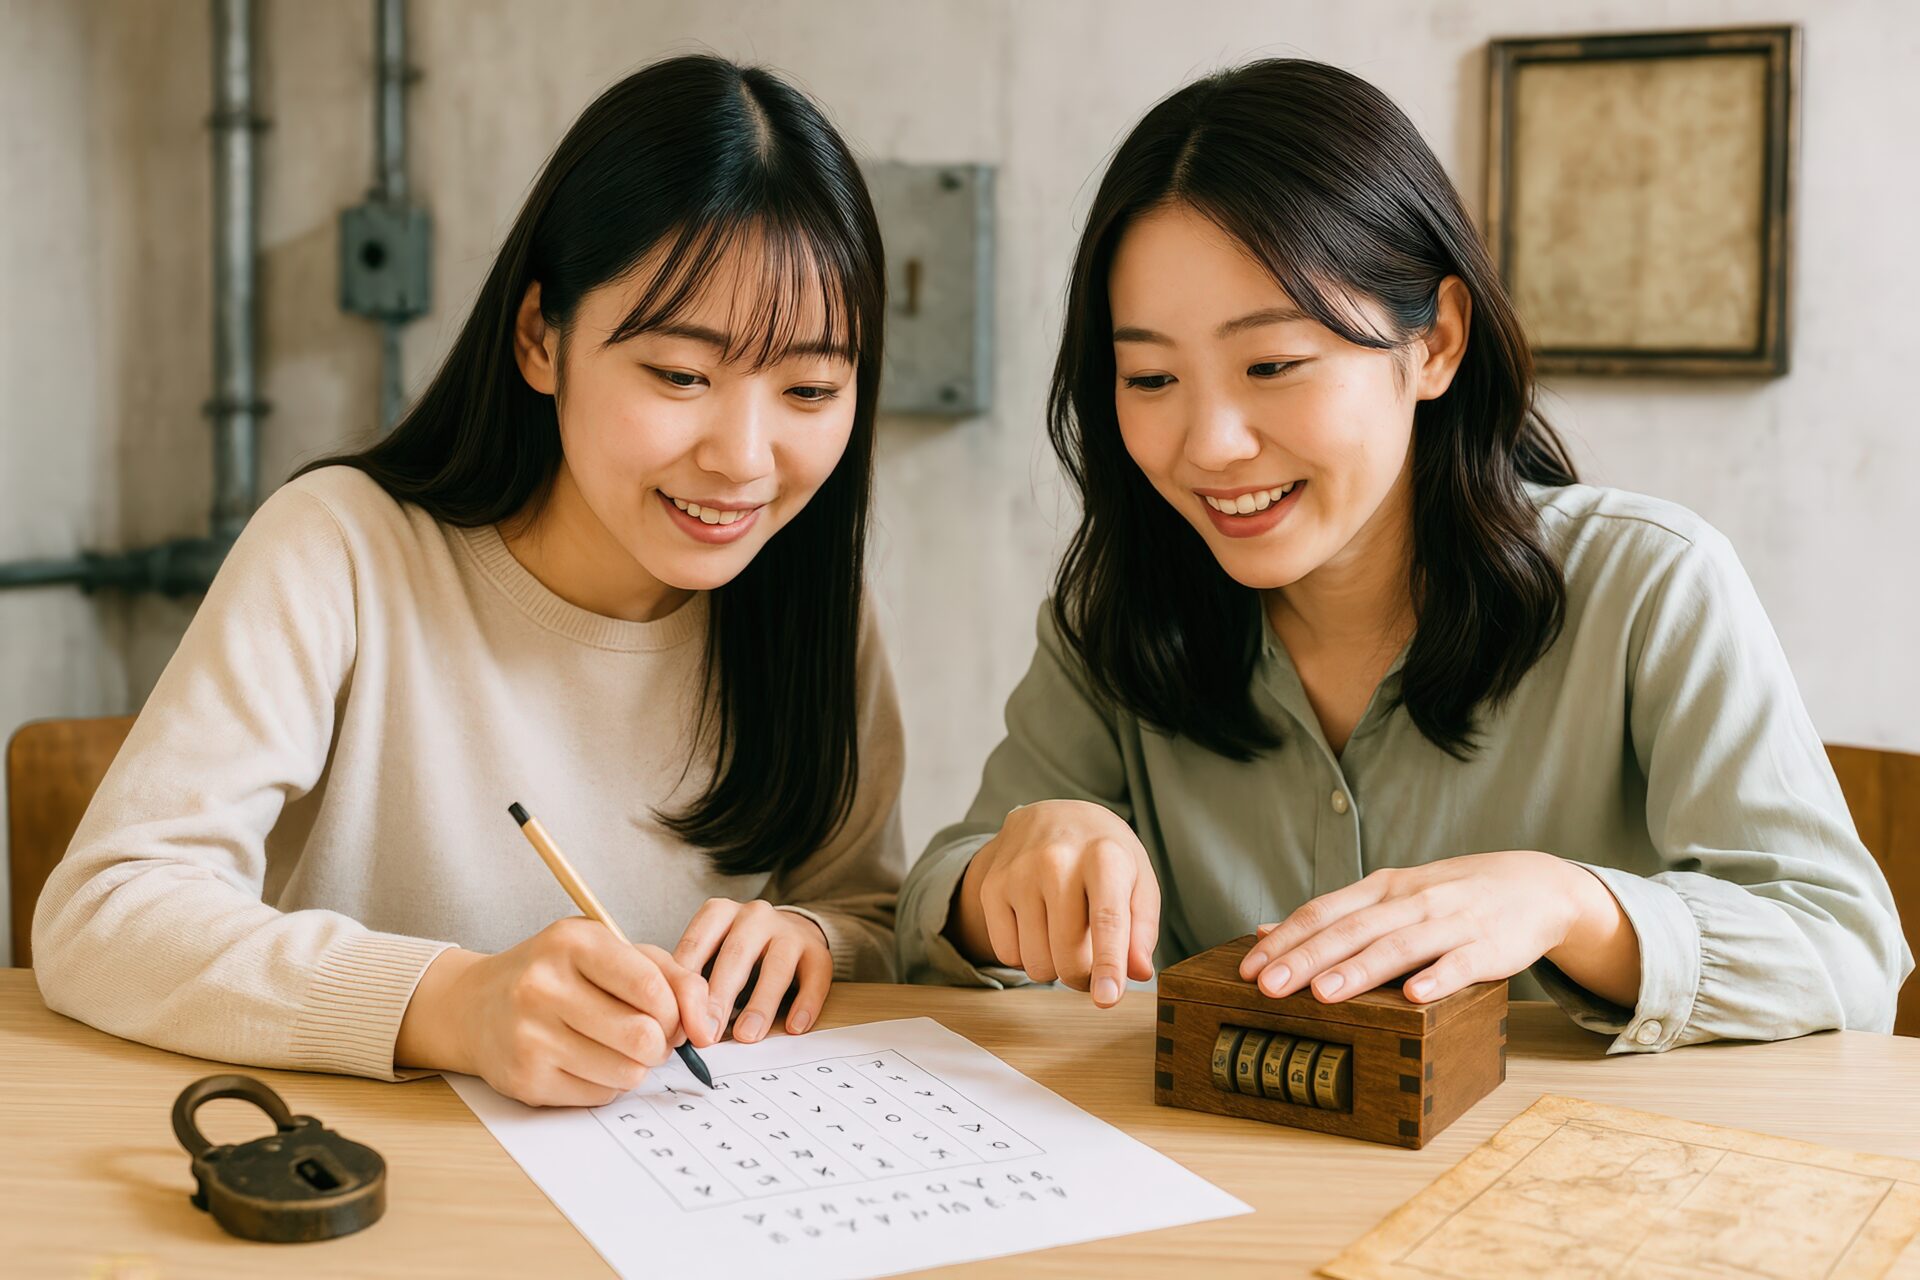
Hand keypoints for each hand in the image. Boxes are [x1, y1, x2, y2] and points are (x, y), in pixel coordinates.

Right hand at [395, 917, 715, 1106]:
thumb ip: (671, 975)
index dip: (677, 1009)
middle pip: (645, 1038)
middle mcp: (544, 986)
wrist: (475, 1005)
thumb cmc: (559, 973)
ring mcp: (529, 1036)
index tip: (671, 1013)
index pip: (653, 988)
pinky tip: (587, 1061)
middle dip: (660, 1042)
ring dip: (635, 1065)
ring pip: (628, 1073)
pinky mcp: (524, 1080)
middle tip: (647, 1034)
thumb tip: (706, 1028)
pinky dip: (607, 1083)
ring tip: (616, 1046)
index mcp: (573, 943)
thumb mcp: (612, 951)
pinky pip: (600, 1096)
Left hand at [673, 899, 832, 1042]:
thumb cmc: (739, 951)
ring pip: (777, 967)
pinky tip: (795, 1027)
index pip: (697, 944)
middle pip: (735, 955)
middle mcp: (756, 915)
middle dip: (719, 997)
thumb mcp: (710, 952)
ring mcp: (790, 932)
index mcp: (720, 912)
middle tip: (706, 1034)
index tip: (677, 1021)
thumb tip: (675, 1024)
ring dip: (760, 1004)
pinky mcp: (819, 952)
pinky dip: (806, 1004)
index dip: (686, 984)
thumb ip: (693, 979)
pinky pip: (815, 978)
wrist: (792, 930)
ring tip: (747, 1035)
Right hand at [948, 799, 1158, 1006]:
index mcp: (1105, 857)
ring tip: (1063, 936)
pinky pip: (1007, 954)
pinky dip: (1025, 956)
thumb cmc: (1105, 857)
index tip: (1108, 999)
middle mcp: (1057, 860)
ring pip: (1035, 962)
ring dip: (1053, 967)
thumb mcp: (1138, 882)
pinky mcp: (991, 887)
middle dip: (1083, 976)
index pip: (1107, 919)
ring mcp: (1018, 873)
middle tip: (1091, 964)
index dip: (1108, 964)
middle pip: (1068, 954)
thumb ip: (1143, 929)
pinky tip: (1037, 928)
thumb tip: (1137, 973)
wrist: (1052, 817)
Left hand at [1237, 851, 1638, 1005]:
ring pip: (1398, 945)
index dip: (1286, 939)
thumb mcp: (1390, 895)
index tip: (1249, 968)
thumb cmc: (1451, 896)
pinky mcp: (1488, 947)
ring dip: (1359, 969)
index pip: (1323, 912)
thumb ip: (1335, 913)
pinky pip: (1460, 963)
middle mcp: (1411, 901)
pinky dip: (1437, 978)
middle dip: (1306, 958)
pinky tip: (1413, 996)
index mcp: (1382, 889)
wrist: (1535, 884)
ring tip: (1323, 993)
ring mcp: (1450, 922)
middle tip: (1268, 987)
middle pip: (1351, 930)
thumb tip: (1269, 930)